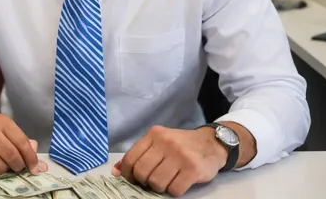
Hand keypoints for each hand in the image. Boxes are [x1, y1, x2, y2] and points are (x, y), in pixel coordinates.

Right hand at [0, 114, 47, 177]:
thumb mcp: (5, 130)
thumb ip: (22, 142)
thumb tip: (39, 164)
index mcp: (1, 121)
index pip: (21, 142)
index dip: (30, 157)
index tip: (35, 168)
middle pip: (10, 155)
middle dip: (17, 166)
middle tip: (17, 167)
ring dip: (2, 171)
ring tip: (0, 164)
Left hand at [112, 126, 227, 196]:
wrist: (210, 143)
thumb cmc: (180, 144)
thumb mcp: (159, 142)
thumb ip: (139, 154)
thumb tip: (116, 171)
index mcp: (154, 134)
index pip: (131, 158)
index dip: (128, 173)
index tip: (132, 178)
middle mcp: (166, 142)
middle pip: (142, 172)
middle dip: (144, 182)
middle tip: (151, 181)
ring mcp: (180, 155)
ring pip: (157, 183)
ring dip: (159, 188)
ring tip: (166, 180)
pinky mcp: (193, 169)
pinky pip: (174, 190)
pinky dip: (174, 191)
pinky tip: (178, 182)